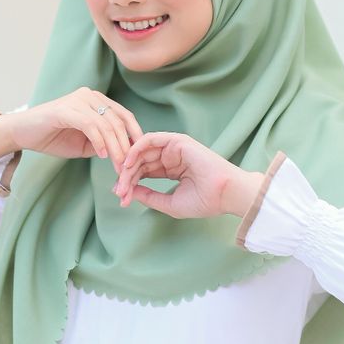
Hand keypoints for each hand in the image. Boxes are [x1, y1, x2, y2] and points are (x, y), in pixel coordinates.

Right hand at [6, 87, 143, 173]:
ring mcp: (78, 100)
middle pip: (118, 121)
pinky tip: (102, 155)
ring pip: (106, 124)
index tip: (138, 156)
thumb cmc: (53, 137)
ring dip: (115, 147)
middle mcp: (90, 96)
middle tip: (128, 167)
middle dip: (126, 146)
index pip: (124, 116)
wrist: (22, 133)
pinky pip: (90, 125)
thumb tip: (125, 153)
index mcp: (97, 101)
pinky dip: (99, 141)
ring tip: (117, 166)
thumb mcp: (86, 143)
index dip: (135, 136)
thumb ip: (105, 143)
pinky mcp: (66, 109)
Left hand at [113, 132, 264, 218]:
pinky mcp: (177, 141)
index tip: (121, 199)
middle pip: (140, 163)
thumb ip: (149, 196)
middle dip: (126, 177)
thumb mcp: (169, 203)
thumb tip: (128, 191)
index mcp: (172, 170)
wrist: (224, 194)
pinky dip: (136, 149)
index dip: (130, 184)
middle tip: (119, 192)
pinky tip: (128, 163)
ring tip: (122, 179)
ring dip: (129, 164)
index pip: (144, 173)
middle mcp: (171, 157)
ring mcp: (174, 148)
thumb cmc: (204, 201)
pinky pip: (150, 140)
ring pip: (142, 152)